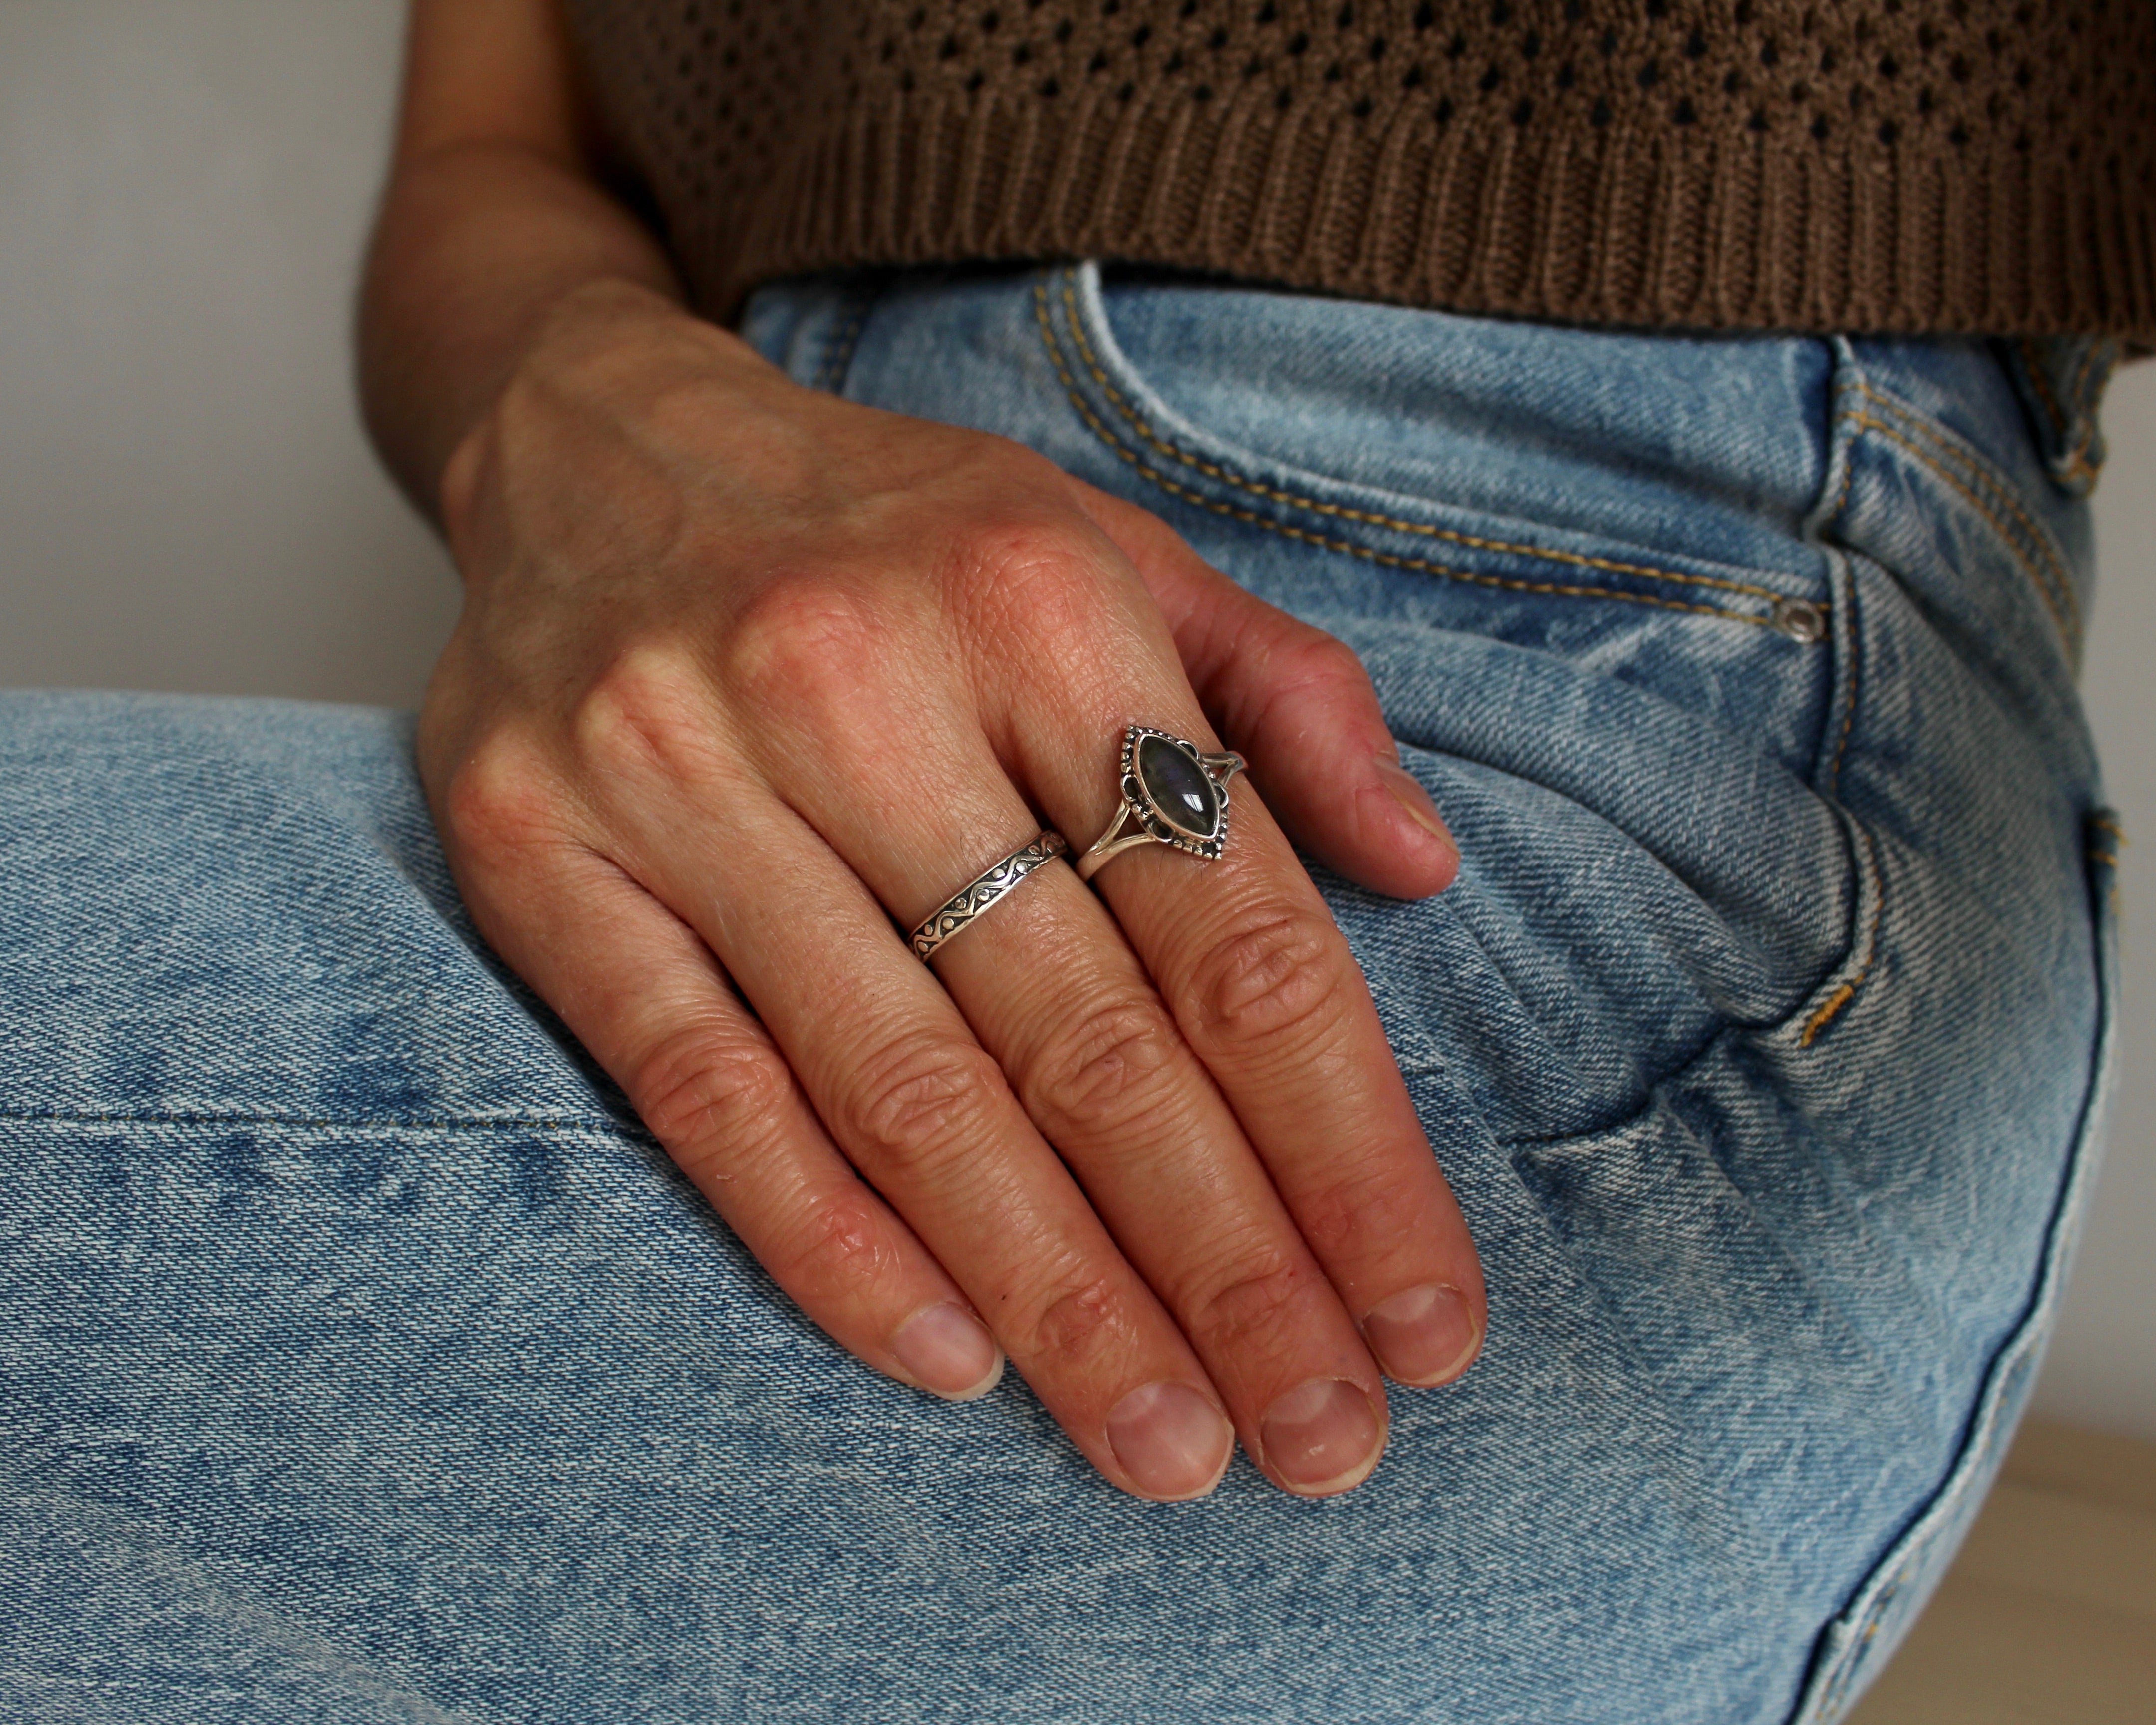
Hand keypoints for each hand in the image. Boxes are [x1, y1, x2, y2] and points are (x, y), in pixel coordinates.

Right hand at [418, 279, 1485, 1500]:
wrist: (587, 437)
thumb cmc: (890, 528)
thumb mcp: (1108, 547)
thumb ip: (1282, 696)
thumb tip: (1425, 871)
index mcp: (1040, 600)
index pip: (1235, 930)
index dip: (1346, 1145)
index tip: (1424, 1314)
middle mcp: (860, 681)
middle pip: (1086, 1039)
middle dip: (1227, 1265)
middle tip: (1328, 1438)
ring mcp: (681, 773)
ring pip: (904, 1091)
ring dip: (1055, 1295)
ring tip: (1166, 1446)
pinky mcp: (537, 855)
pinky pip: (700, 1085)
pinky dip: (824, 1236)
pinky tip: (947, 1357)